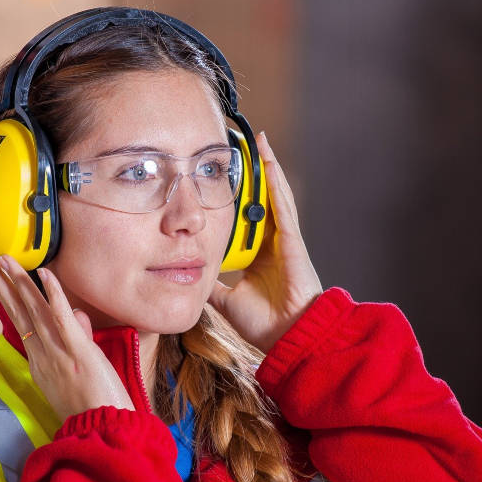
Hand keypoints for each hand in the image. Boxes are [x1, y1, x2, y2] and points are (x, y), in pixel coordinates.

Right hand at [0, 251, 134, 421]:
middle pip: (16, 309)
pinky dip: (54, 294)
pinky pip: (63, 318)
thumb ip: (77, 338)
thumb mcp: (79, 369)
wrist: (103, 430)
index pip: (19, 318)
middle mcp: (42, 353)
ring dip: (17, 280)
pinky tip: (44, 273)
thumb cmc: (93, 405)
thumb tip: (78, 316)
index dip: (5, 293)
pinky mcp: (78, 351)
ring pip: (33, 309)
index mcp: (39, 359)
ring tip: (1, 257)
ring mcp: (58, 351)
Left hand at [207, 132, 322, 353]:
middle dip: (254, 173)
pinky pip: (282, 206)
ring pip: (274, 196)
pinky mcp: (292, 241)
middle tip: (242, 147)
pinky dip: (275, 184)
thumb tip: (188, 275)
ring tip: (259, 143)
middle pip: (261, 200)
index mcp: (259, 255)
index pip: (246, 218)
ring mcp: (284, 239)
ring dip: (267, 169)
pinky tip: (269, 164)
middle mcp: (273, 242)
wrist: (288, 338)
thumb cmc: (265, 324)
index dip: (238, 197)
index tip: (226, 176)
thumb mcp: (226, 299)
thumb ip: (212, 284)